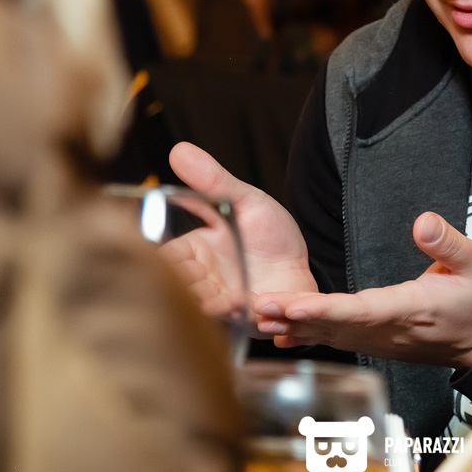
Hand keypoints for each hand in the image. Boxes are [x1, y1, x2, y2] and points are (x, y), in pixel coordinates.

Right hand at [164, 143, 318, 311]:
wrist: (303, 259)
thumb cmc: (268, 232)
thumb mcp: (244, 200)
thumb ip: (213, 181)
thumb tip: (179, 150)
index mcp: (196, 251)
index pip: (171, 258)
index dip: (168, 262)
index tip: (171, 262)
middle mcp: (207, 281)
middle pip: (188, 288)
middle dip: (192, 290)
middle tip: (199, 285)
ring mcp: (230, 303)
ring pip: (216, 309)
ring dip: (219, 307)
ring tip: (225, 301)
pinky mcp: (255, 319)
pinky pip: (248, 321)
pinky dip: (249, 315)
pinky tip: (252, 306)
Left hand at [254, 212, 471, 369]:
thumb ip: (448, 244)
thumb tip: (422, 222)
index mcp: (407, 309)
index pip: (358, 311)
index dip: (323, 311)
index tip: (292, 307)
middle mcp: (386, 330)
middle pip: (332, 325)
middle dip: (293, 317)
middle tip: (255, 306)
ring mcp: (379, 340)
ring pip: (329, 335)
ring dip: (292, 326)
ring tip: (255, 315)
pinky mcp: (375, 341)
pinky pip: (335, 339)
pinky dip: (306, 334)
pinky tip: (280, 330)